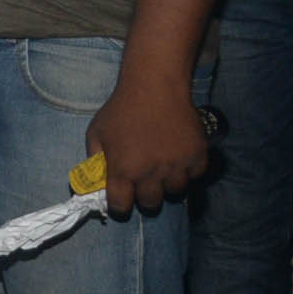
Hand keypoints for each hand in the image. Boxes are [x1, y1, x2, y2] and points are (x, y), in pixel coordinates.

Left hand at [85, 73, 208, 215]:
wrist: (154, 86)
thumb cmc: (121, 109)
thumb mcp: (96, 132)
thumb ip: (95, 159)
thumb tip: (98, 181)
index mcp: (123, 169)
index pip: (121, 206)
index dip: (119, 207)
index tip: (121, 202)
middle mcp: (151, 173)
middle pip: (151, 204)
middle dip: (145, 197)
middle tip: (143, 185)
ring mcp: (177, 165)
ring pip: (176, 192)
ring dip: (168, 185)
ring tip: (162, 170)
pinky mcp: (198, 156)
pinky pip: (195, 175)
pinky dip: (188, 170)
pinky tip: (179, 158)